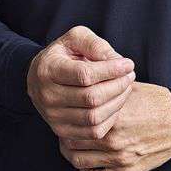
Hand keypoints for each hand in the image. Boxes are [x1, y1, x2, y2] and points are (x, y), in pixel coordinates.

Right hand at [26, 25, 135, 139]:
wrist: (40, 78)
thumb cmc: (64, 55)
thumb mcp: (75, 38)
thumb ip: (95, 44)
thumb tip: (116, 61)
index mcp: (48, 70)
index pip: (85, 74)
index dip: (111, 70)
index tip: (128, 64)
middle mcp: (47, 96)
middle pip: (91, 98)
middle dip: (118, 86)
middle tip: (130, 75)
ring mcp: (52, 117)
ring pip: (94, 117)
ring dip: (117, 102)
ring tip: (126, 88)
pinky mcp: (61, 131)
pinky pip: (93, 132)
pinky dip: (110, 119)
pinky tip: (116, 103)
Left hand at [59, 81, 170, 170]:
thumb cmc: (155, 102)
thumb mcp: (129, 88)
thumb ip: (105, 89)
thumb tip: (82, 83)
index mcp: (113, 116)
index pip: (74, 120)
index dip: (67, 117)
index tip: (67, 113)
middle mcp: (114, 140)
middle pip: (72, 141)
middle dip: (66, 134)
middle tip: (66, 129)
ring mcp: (120, 159)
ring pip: (78, 161)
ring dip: (72, 152)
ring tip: (74, 144)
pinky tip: (88, 161)